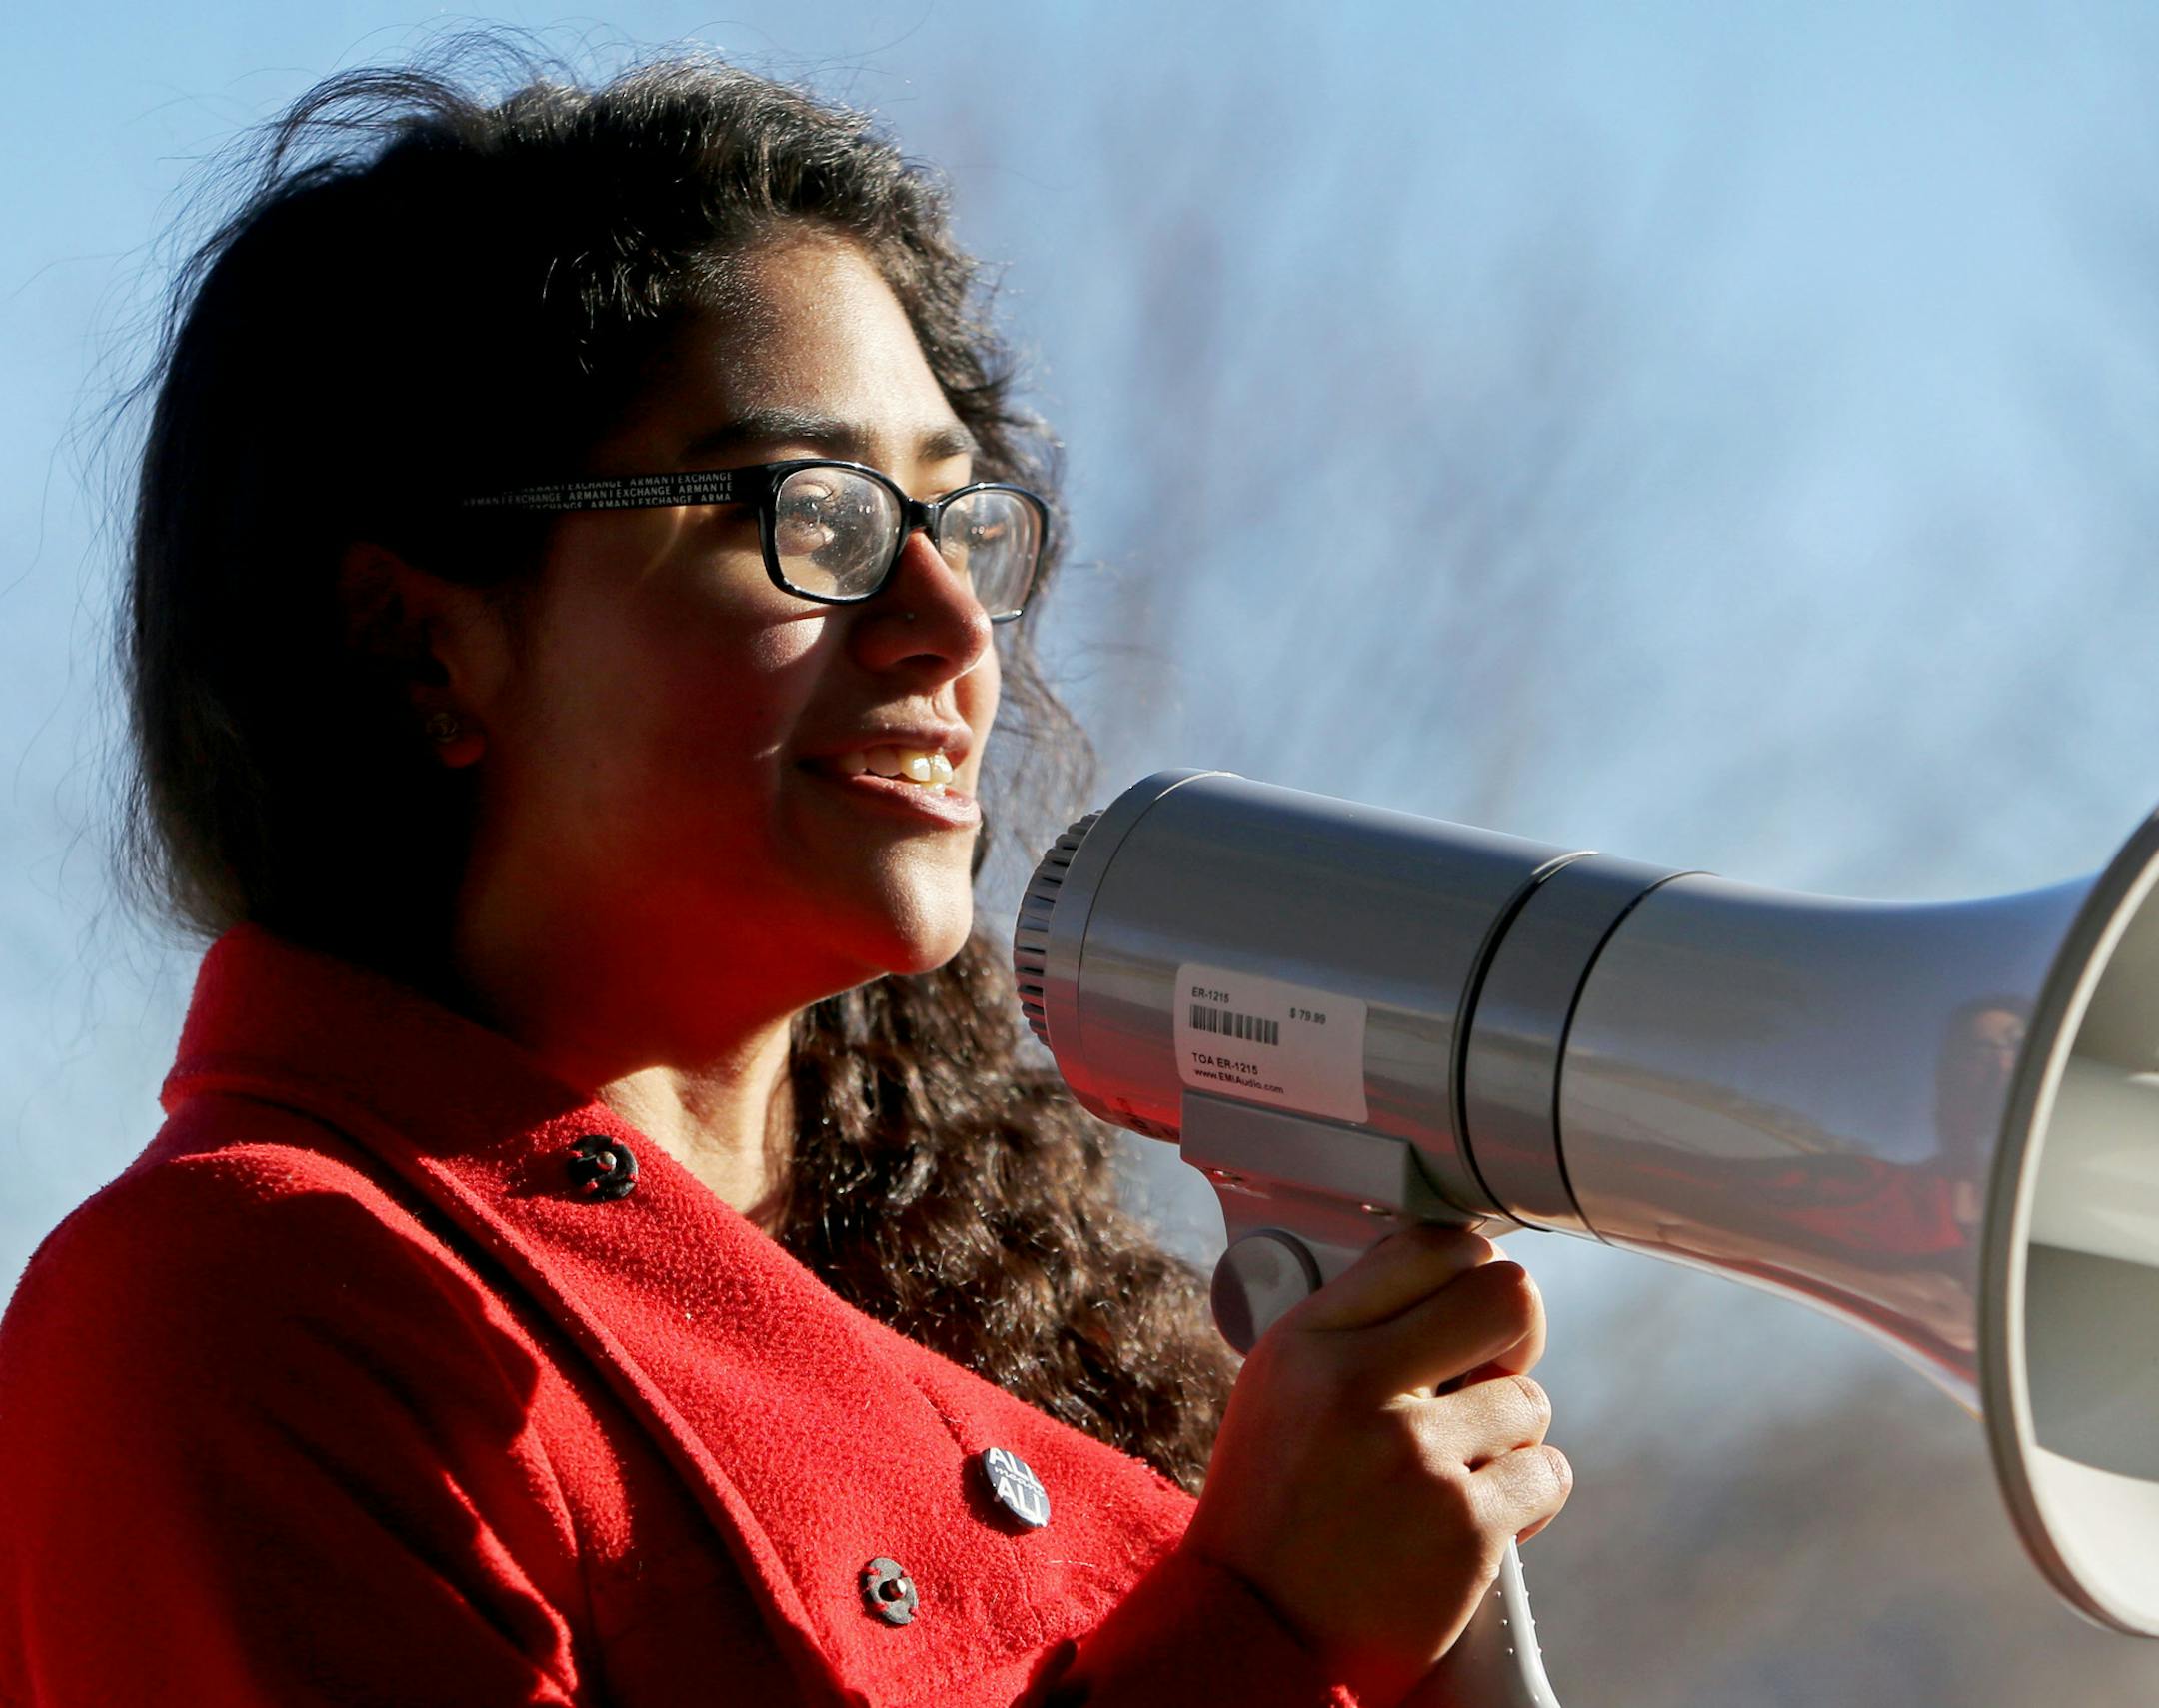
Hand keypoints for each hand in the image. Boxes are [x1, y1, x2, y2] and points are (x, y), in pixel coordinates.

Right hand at [1181, 1226, 1570, 1707]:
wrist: (1255, 1635)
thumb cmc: (1273, 1510)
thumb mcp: (1277, 1389)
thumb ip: (1352, 1330)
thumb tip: (1452, 1278)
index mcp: (1309, 1341)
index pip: (1431, 1247)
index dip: (1471, 1273)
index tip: (1471, 1307)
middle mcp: (1359, 1384)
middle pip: (1508, 1299)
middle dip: (1513, 1337)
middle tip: (1490, 1374)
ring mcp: (1417, 1455)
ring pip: (1530, 1399)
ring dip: (1508, 1438)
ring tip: (1451, 1475)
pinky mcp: (1467, 1527)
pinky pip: (1548, 1473)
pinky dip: (1527, 1500)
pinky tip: (1476, 1521)